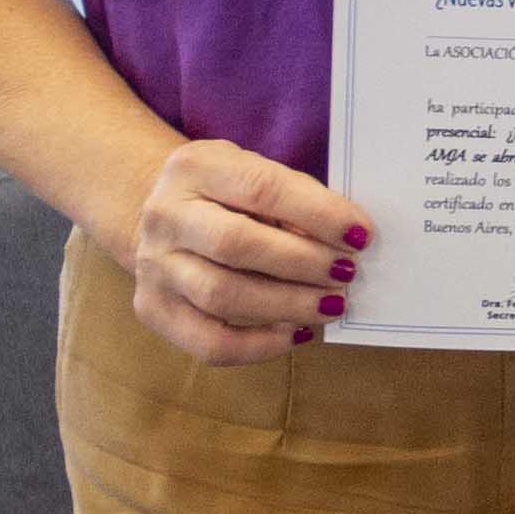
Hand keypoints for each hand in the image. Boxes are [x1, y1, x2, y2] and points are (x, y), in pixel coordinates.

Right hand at [113, 137, 367, 364]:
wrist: (162, 214)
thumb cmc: (230, 195)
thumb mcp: (256, 174)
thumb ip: (296, 200)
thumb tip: (349, 242)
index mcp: (195, 168)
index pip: (261, 188)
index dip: (317, 214)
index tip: (361, 235)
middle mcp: (165, 216)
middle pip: (236, 244)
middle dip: (303, 262)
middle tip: (347, 274)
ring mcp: (154, 266)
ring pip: (222, 295)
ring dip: (288, 304)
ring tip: (332, 305)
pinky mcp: (154, 309)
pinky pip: (207, 342)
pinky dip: (258, 345)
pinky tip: (297, 332)